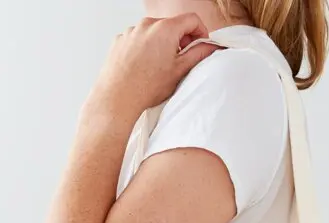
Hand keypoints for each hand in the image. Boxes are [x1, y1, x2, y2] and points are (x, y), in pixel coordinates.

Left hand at [86, 14, 218, 119]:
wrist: (118, 97)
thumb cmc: (147, 87)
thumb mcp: (180, 71)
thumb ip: (198, 54)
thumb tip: (210, 46)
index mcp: (165, 29)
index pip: (191, 19)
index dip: (201, 32)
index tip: (201, 44)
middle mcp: (147, 24)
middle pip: (172, 25)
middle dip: (180, 40)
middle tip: (181, 61)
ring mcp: (132, 31)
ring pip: (154, 33)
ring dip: (162, 44)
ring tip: (160, 68)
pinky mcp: (121, 39)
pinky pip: (139, 39)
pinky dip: (145, 48)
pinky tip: (144, 67)